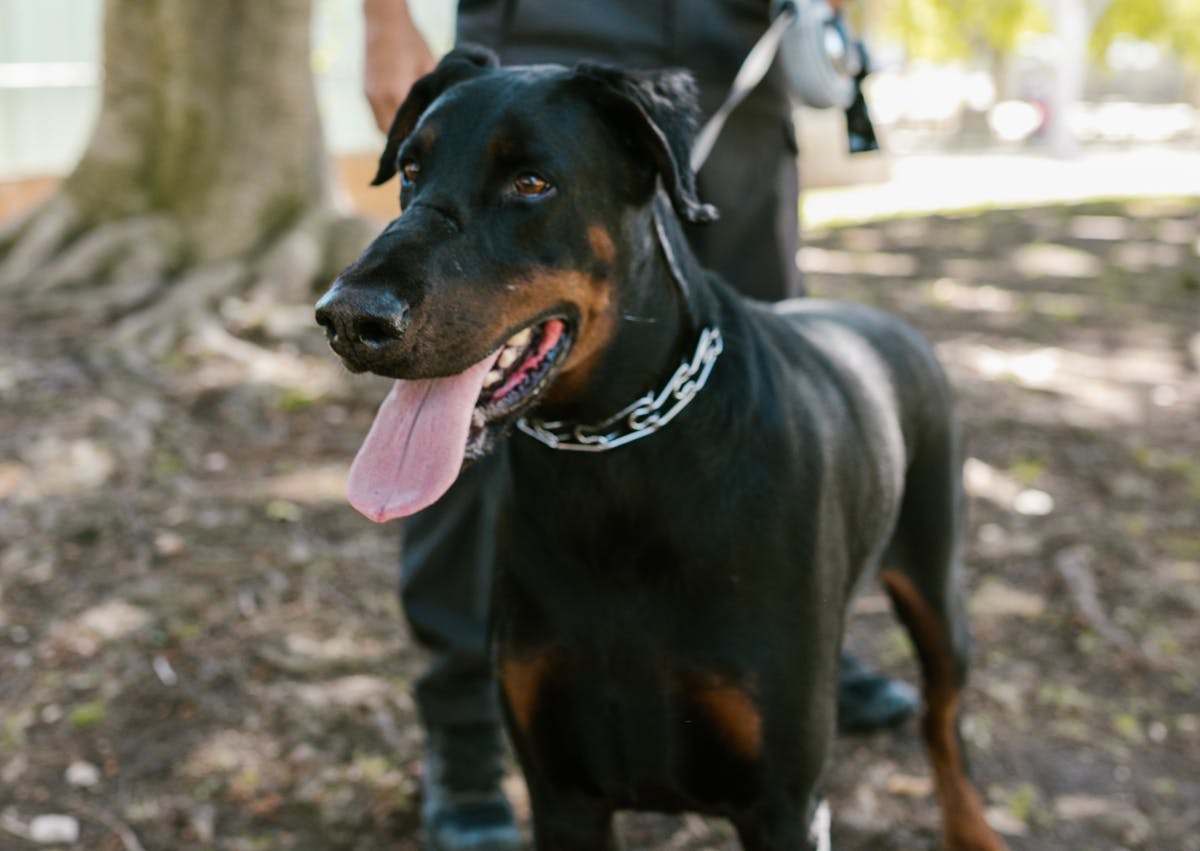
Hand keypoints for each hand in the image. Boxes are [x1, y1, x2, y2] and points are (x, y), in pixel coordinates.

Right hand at [363, 0, 436, 131]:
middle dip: (407, 140)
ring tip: (414, 134)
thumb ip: (432, 93)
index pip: (407, 130)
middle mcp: (379, 98)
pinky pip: (377, 117)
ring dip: (396, 133)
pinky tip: (404, 119)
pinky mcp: (366, 92)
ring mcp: (370, 96)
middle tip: (424, 144)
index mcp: (396, 92)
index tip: (431, 145)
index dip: (418, 140)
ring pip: (382, 128)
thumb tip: (440, 115)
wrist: (383, 22)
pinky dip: (389, 122)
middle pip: (392, 134)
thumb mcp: (429, 66)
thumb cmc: (411, 42)